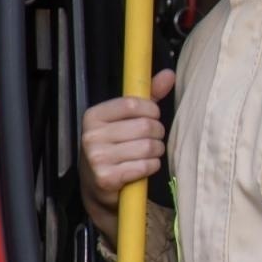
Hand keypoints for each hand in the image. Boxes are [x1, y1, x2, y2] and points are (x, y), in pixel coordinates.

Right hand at [79, 69, 174, 235]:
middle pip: (145, 126)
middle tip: (153, 139)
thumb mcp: (127, 119)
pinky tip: (145, 167)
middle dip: (157, 133)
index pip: (133, 104)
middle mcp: (91, 136)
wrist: (99, 187)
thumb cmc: (117, 147)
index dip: (151, 110)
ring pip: (147, 147)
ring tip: (150, 154)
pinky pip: (144, 166)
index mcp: (93, 116)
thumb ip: (148, 96)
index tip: (153, 117)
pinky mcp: (106, 178)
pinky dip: (151, 166)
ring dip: (156, 151)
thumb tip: (170, 74)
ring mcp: (96, 158)